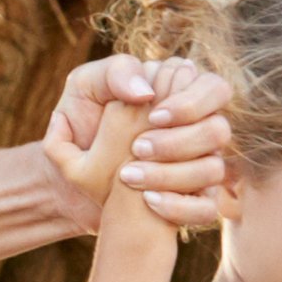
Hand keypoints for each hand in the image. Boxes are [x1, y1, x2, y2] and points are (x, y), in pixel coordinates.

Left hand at [45, 52, 234, 230]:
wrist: (61, 179)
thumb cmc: (77, 125)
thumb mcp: (85, 87)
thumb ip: (116, 72)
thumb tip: (148, 91)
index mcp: (179, 95)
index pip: (214, 89)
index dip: (190, 104)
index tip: (153, 117)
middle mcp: (195, 130)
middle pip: (220, 129)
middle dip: (181, 140)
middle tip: (138, 148)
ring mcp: (196, 167)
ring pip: (214, 168)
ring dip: (173, 173)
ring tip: (128, 175)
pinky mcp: (189, 202)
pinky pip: (205, 209)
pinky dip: (179, 207)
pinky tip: (148, 201)